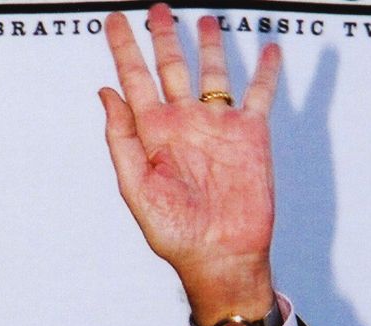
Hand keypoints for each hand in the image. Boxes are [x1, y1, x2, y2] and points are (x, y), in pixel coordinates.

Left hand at [100, 4, 280, 325]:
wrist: (219, 255)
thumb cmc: (174, 232)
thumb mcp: (136, 186)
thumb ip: (121, 138)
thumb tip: (106, 93)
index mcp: (151, 134)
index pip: (133, 80)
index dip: (123, 49)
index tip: (113, 21)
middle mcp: (183, 124)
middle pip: (170, 68)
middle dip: (163, 38)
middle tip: (156, 8)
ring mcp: (217, 127)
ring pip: (213, 74)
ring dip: (209, 47)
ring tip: (203, 20)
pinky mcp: (250, 135)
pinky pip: (258, 94)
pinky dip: (264, 71)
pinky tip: (265, 49)